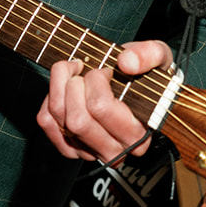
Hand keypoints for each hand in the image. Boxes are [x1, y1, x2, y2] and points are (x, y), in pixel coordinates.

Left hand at [37, 39, 175, 162]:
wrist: (133, 88)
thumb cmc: (146, 76)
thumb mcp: (159, 57)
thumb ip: (150, 54)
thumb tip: (126, 63)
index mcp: (137, 134)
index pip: (101, 107)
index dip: (96, 79)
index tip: (105, 69)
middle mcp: (114, 151)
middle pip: (77, 119)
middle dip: (75, 84)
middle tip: (85, 69)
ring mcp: (89, 151)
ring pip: (59, 118)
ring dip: (59, 85)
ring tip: (73, 71)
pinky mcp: (70, 148)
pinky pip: (46, 121)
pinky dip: (49, 98)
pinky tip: (64, 89)